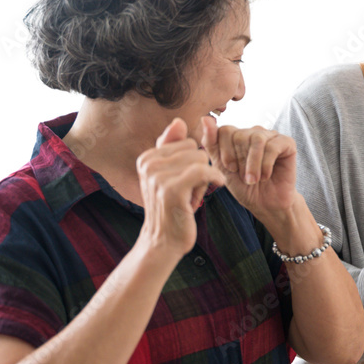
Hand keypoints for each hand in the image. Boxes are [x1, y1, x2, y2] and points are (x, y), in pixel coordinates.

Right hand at [136, 118, 224, 254]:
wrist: (163, 242)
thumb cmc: (171, 209)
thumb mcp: (169, 175)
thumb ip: (171, 148)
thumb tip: (179, 121)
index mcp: (146, 158)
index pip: (186, 142)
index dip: (192, 161)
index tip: (185, 181)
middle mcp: (148, 164)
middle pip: (195, 149)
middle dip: (200, 169)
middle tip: (191, 190)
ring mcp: (158, 177)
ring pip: (201, 159)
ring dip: (204, 179)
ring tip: (193, 196)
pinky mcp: (171, 190)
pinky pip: (203, 171)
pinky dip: (215, 178)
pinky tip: (217, 186)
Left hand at [200, 117, 297, 221]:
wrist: (266, 205)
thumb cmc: (244, 187)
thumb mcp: (221, 167)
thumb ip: (211, 143)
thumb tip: (205, 118)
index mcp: (237, 135)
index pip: (225, 130)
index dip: (225, 152)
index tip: (230, 169)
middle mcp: (254, 132)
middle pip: (240, 135)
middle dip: (240, 161)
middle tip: (244, 177)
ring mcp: (271, 136)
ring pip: (257, 139)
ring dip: (252, 164)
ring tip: (253, 180)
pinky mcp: (287, 143)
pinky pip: (273, 146)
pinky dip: (266, 165)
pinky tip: (266, 176)